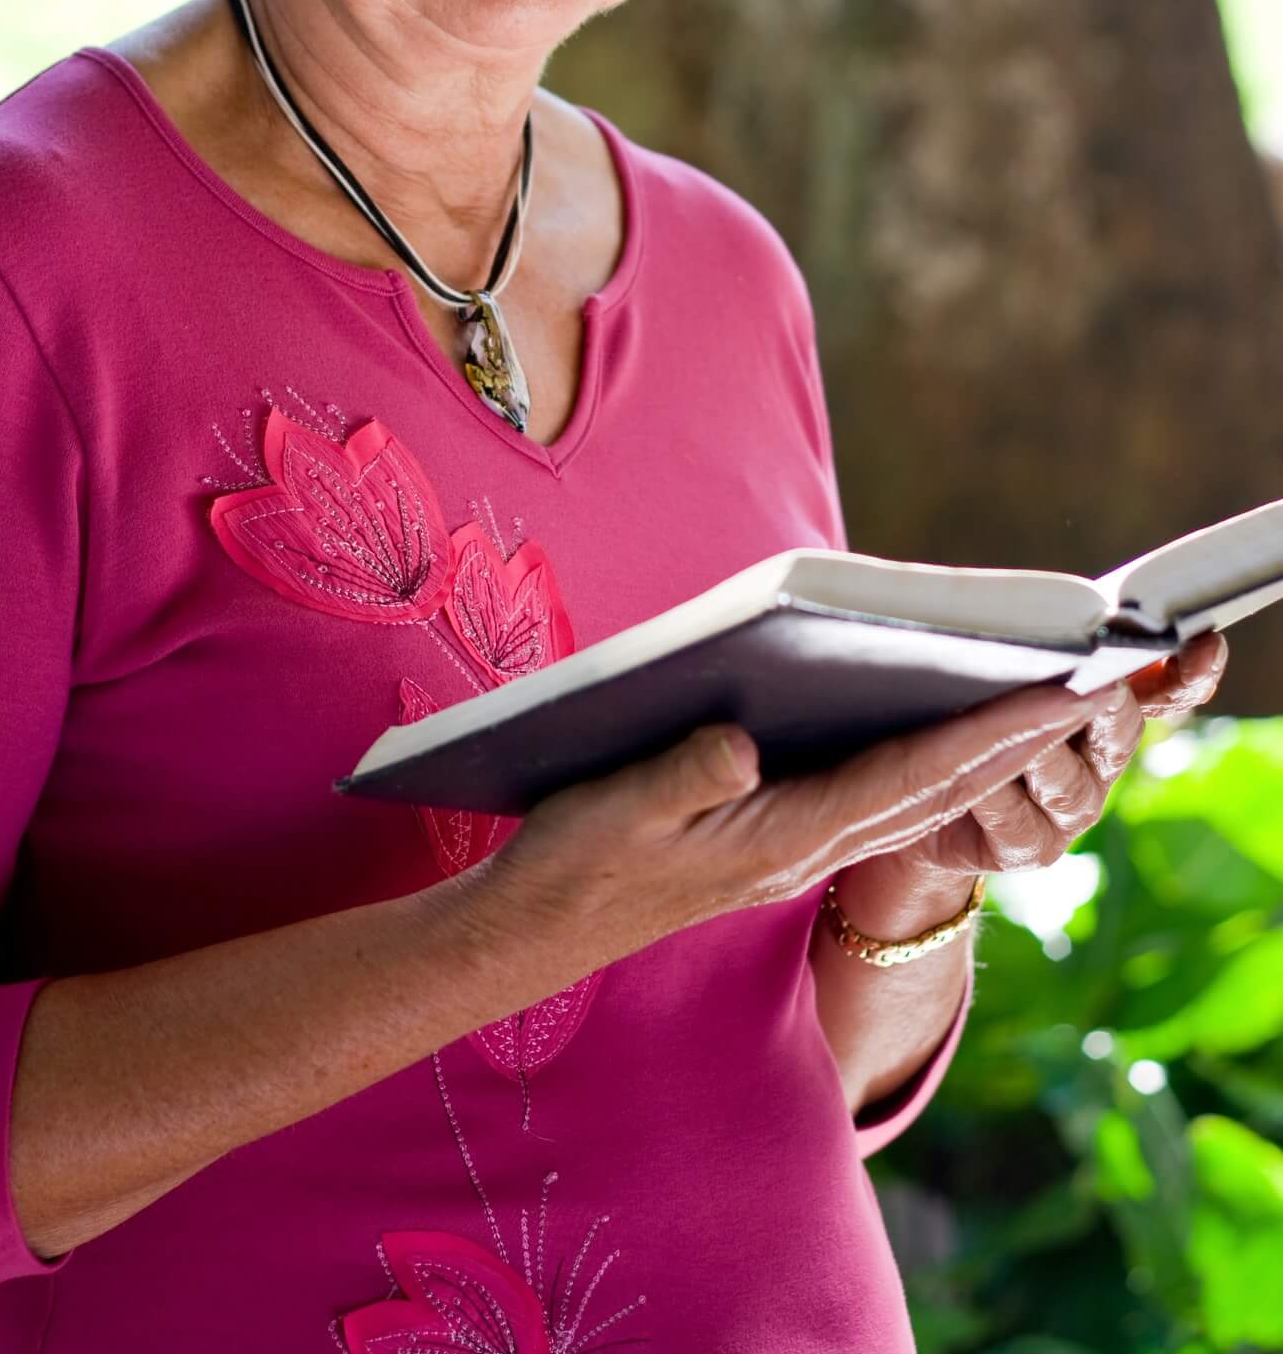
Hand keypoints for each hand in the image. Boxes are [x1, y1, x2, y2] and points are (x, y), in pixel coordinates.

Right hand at [470, 675, 1129, 999]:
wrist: (537, 931)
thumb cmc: (574, 864)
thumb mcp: (618, 808)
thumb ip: (684, 775)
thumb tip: (742, 741)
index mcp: (783, 841)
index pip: (907, 781)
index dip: (984, 738)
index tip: (1053, 699)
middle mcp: (806, 851)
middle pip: (932, 793)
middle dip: (1011, 744)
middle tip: (1085, 690)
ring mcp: (795, 853)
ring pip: (913, 802)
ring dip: (979, 757)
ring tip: (1035, 706)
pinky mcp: (775, 845)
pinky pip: (875, 804)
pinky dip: (924, 768)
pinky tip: (936, 738)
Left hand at [842, 629, 1228, 906]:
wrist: (915, 794)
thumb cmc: (966, 710)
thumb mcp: (997, 670)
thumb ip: (1036, 645)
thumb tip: (1045, 606)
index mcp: (1105, 707)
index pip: (1165, 689)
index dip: (1189, 672)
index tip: (1205, 644)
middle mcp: (1100, 759)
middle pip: (1118, 729)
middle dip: (1106, 703)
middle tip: (1097, 681)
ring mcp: (1071, 807)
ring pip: (1066, 778)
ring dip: (1041, 749)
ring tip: (1020, 726)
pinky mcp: (1031, 846)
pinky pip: (1017, 819)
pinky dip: (994, 795)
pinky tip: (972, 783)